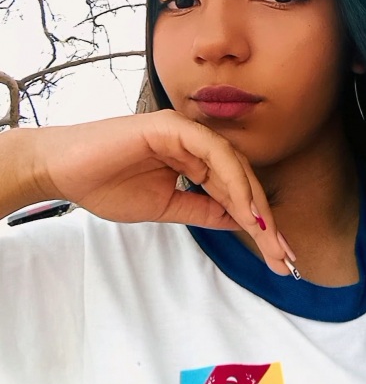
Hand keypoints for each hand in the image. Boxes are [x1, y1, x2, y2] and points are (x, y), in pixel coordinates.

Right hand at [27, 109, 289, 274]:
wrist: (63, 170)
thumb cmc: (105, 185)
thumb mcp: (164, 208)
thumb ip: (201, 210)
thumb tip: (238, 222)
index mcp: (193, 159)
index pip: (235, 191)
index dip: (259, 223)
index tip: (277, 256)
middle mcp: (195, 142)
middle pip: (243, 179)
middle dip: (266, 219)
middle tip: (284, 256)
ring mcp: (185, 131)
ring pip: (234, 165)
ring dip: (255, 203)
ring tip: (268, 237)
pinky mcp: (172, 127)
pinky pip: (213, 152)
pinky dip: (232, 179)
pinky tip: (244, 209)